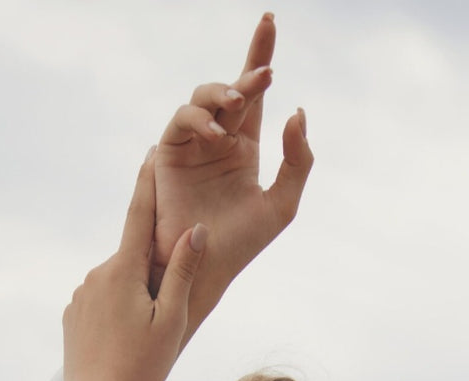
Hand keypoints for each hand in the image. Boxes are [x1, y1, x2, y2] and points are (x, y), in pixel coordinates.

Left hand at [42, 155, 205, 380]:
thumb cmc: (139, 367)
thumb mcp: (171, 321)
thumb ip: (182, 273)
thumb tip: (195, 229)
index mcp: (124, 270)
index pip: (139, 214)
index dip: (148, 183)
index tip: (153, 151)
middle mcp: (97, 273)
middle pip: (134, 257)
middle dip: (153, 270)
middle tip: (167, 308)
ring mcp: (82, 293)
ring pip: (119, 282)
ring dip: (136, 297)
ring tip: (144, 338)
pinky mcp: (73, 313)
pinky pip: (103, 302)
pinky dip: (118, 313)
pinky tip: (124, 343)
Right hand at [149, 14, 313, 343]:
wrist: (205, 267)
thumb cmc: (243, 243)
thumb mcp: (282, 205)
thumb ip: (297, 161)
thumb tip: (297, 113)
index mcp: (245, 147)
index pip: (255, 95)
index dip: (260, 56)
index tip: (270, 20)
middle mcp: (218, 140)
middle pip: (230, 89)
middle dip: (247, 74)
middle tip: (266, 74)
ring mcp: (193, 145)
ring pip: (203, 98)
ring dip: (221, 94)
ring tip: (237, 105)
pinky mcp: (170, 154)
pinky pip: (182, 122)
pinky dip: (200, 121)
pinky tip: (217, 135)